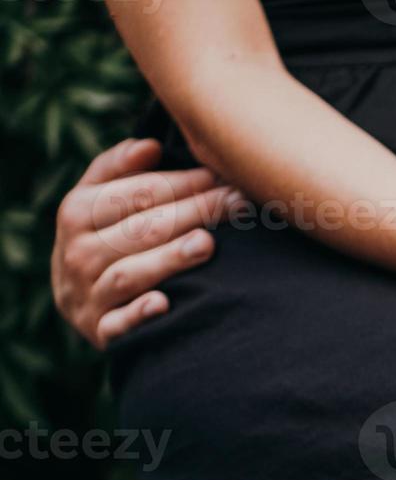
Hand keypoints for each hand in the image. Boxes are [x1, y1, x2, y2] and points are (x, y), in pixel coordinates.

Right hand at [52, 138, 237, 347]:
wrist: (78, 303)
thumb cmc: (101, 238)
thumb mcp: (96, 200)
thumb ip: (117, 169)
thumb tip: (150, 146)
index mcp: (75, 213)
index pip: (133, 194)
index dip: (180, 182)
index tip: (221, 175)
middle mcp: (76, 254)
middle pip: (139, 231)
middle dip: (191, 213)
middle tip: (236, 203)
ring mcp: (88, 296)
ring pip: (129, 274)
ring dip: (169, 259)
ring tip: (208, 244)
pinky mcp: (101, 332)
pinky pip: (118, 325)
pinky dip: (139, 315)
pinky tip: (165, 303)